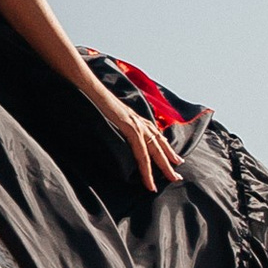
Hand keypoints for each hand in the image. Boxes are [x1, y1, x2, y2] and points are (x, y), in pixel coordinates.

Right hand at [90, 76, 180, 193]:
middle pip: (160, 145)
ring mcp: (136, 125)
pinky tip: (149, 180)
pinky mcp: (130, 128)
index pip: (156, 136)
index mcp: (137, 119)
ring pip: (155, 151)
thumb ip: (119, 122)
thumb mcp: (111, 114)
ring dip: (163, 167)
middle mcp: (140, 122)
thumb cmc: (96, 100)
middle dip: (170, 161)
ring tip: (171, 179)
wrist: (90, 88)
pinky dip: (146, 168)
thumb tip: (119, 130)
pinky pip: (141, 153)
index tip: (174, 160)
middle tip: (178, 176)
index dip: (166, 149)